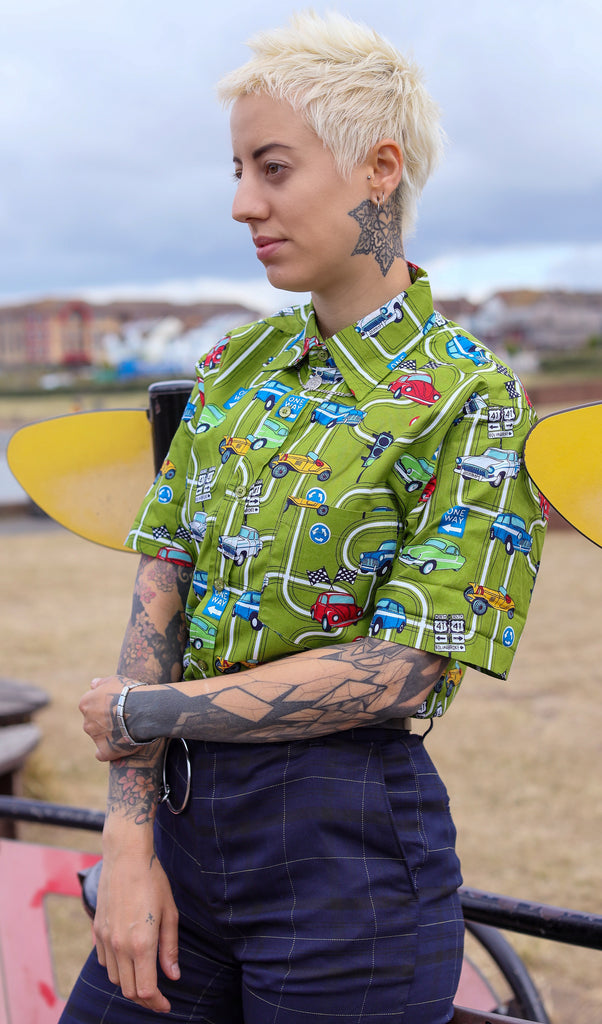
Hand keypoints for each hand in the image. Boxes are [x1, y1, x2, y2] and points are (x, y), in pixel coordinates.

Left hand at [80, 675, 150, 760]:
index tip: (114, 705)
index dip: (102, 705)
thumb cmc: (129, 692)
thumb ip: (100, 683)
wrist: (141, 709)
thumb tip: (92, 684)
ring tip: (127, 730)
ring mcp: (95, 737)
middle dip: (104, 721)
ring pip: (99, 737)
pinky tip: (119, 747)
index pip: (89, 705)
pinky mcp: (106, 750)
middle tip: (122, 717)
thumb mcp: (114, 680)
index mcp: (85, 703)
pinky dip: (108, 752)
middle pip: (92, 722)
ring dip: (109, 734)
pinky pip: (103, 754)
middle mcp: (86, 721)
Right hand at [94, 843, 179, 1012]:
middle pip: (128, 990)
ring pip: (115, 978)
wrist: (125, 856)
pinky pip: (105, 961)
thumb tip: (173, 975)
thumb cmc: (153, 881)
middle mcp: (119, 946)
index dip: (157, 1003)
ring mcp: (104, 938)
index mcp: (141, 944)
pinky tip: (129, 959)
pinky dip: (116, 968)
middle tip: (159, 996)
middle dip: (145, 999)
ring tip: (145, 977)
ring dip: (130, 983)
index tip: (167, 1005)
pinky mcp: (96, 930)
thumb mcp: (170, 913)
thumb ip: (169, 947)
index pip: (145, 990)